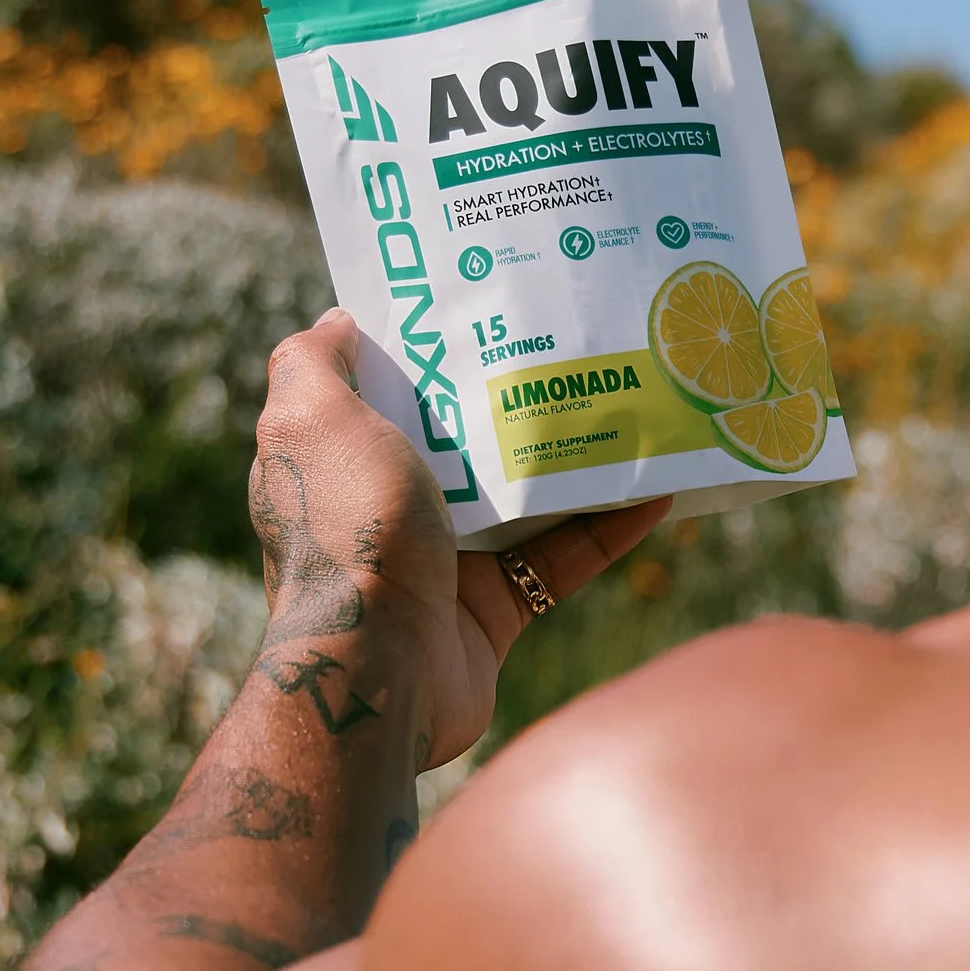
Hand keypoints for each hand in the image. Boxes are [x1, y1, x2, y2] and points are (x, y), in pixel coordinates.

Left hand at [252, 312, 662, 768]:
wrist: (383, 664)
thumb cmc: (350, 528)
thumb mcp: (311, 419)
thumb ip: (312, 363)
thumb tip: (339, 316)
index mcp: (337, 462)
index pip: (378, 395)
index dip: (423, 351)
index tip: (479, 306)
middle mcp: (384, 510)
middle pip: (457, 440)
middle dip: (512, 397)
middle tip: (574, 345)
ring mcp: (441, 563)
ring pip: (518, 497)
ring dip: (572, 459)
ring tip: (630, 404)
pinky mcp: (493, 610)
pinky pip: (559, 558)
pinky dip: (606, 527)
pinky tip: (658, 488)